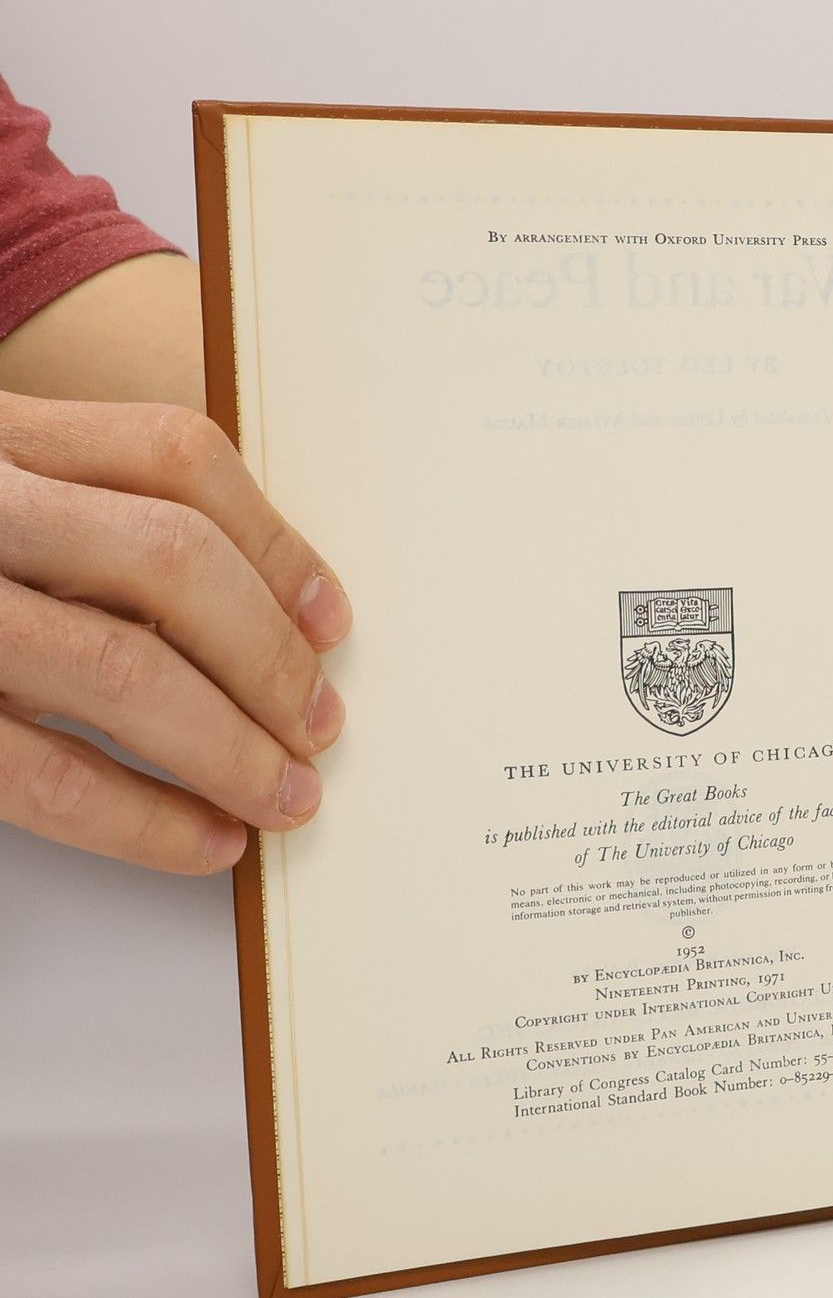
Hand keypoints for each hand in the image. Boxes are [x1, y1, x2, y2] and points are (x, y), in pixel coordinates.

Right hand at [0, 390, 349, 873]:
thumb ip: (84, 514)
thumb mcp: (1, 495)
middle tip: (322, 726)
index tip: (334, 622)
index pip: (173, 456)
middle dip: (269, 658)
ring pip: (118, 667)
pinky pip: (43, 773)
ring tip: (285, 796)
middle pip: (168, 561)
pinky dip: (144, 818)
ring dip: (229, 746)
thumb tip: (272, 616)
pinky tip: (204, 841)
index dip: (276, 544)